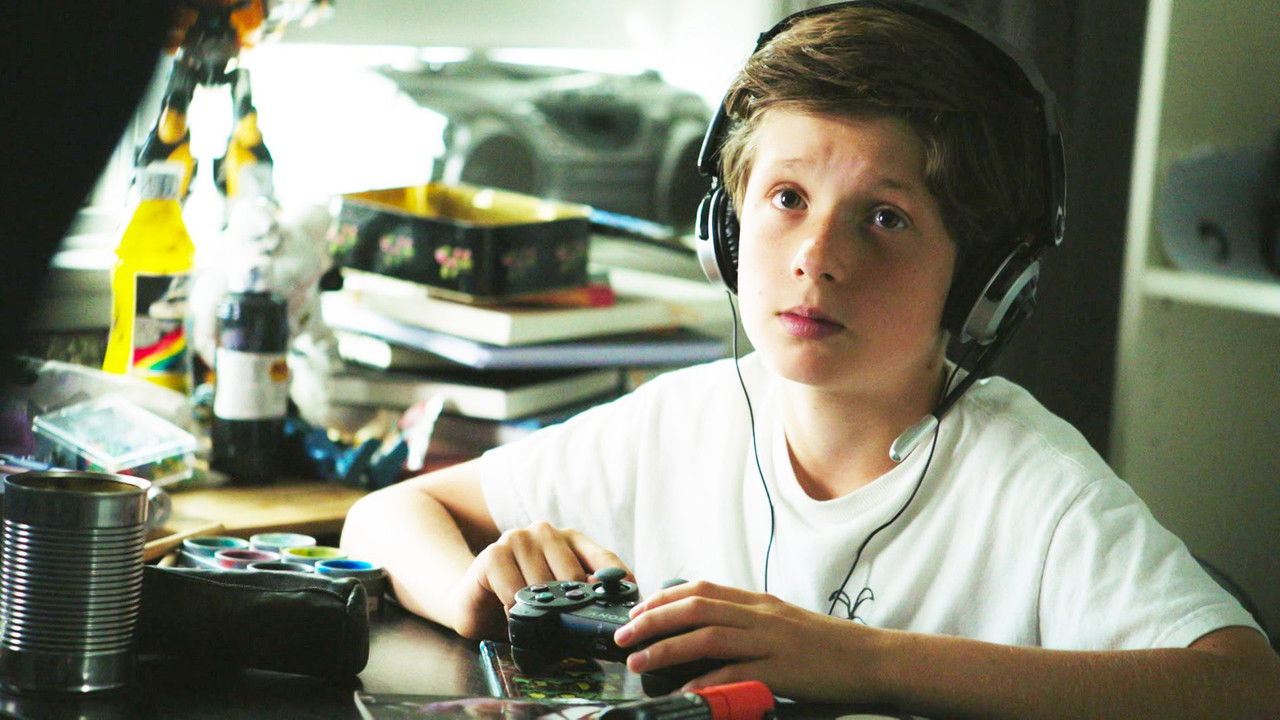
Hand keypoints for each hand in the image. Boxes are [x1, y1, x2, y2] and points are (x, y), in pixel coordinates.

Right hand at [449, 521, 629, 639]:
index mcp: (570, 540)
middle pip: (574, 576)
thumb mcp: (558, 600)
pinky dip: (515, 611)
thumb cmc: (520, 601)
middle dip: (569, 608)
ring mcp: (518, 538)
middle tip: (561, 627)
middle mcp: (546, 532)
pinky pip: (515, 591)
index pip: (605, 561)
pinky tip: (512, 614)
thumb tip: (614, 615)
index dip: (617, 586)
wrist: (473, 601)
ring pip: (544, 585)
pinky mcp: (494, 553)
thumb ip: (583, 600)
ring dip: (538, 611)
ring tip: (531, 619)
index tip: (627, 610)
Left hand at [613, 580, 878, 702]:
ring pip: (707, 635)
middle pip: (695, 606)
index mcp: (759, 602)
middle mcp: (761, 615)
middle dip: (652, 619)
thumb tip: (708, 633)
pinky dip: (705, 682)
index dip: (663, 597)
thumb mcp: (783, 624)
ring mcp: (771, 641)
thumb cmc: (829, 647)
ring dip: (666, 648)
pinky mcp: (782, 670)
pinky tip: (684, 692)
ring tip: (639, 662)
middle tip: (623, 635)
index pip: (701, 588)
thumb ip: (749, 624)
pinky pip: (735, 674)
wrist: (874, 659)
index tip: (637, 610)